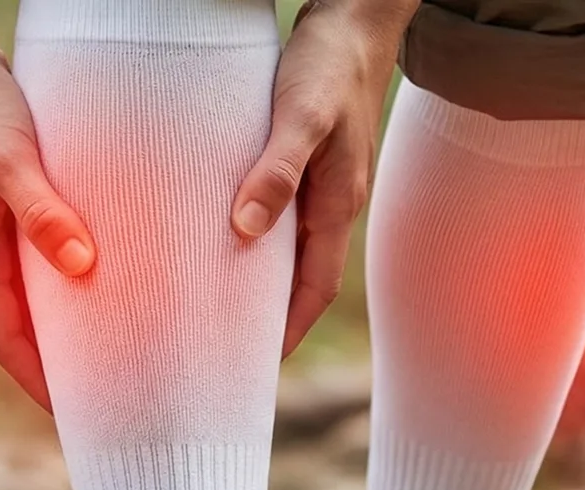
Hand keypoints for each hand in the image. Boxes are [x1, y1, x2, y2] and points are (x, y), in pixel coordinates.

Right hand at [0, 35, 95, 410]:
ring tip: (115, 350)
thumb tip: (80, 264)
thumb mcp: (9, 159)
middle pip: (23, 330)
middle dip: (58, 366)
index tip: (74, 410)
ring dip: (68, 329)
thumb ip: (41, 211)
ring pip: (35, 301)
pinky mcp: (17, 215)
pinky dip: (71, 289)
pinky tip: (107, 287)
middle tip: (106, 390)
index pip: (6, 341)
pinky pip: (43, 269)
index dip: (37, 380)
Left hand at [232, 0, 413, 357]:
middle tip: (237, 346)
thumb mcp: (302, 116)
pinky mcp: (312, 169)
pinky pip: (288, 222)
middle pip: (306, 279)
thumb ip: (277, 172)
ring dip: (269, 283)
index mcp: (337, 206)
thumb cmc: (328, 65)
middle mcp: (333, 206)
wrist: (354, 20)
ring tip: (230, 308)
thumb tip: (246, 229)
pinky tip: (235, 244)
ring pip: (295, 252)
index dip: (291, 327)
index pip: (315, 287)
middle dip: (277, 317)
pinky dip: (265, 245)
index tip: (260, 361)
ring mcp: (325, 189)